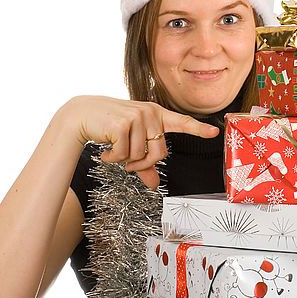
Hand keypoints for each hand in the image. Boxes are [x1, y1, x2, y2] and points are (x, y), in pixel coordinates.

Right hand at [59, 95, 219, 187]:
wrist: (81, 114)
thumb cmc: (109, 127)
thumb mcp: (130, 143)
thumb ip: (144, 163)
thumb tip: (155, 184)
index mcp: (156, 115)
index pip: (181, 122)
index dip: (198, 129)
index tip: (214, 132)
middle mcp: (150, 113)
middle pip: (159, 154)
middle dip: (143, 164)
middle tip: (128, 162)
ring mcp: (137, 117)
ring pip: (140, 157)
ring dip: (124, 161)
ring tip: (114, 150)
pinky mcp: (122, 125)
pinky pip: (124, 156)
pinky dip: (112, 158)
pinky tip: (105, 149)